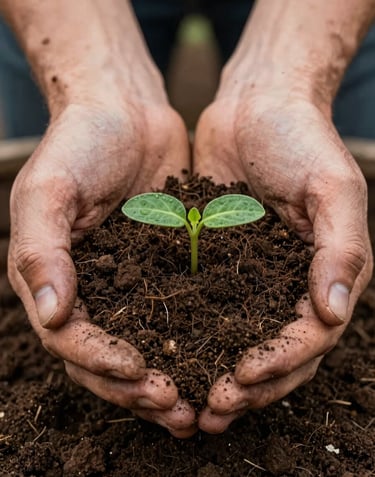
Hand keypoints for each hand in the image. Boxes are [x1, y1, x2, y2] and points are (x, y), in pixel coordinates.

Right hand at [8, 99, 195, 436]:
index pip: (72, 340)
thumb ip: (42, 251)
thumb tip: (50, 315)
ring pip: (148, 346)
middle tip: (176, 409)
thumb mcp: (48, 189)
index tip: (138, 372)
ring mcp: (132, 281)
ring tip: (198, 407)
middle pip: (109, 358)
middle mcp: (94, 289)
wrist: (126, 111)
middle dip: (138, 388)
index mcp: (58, 279)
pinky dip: (198, 341)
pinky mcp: (168, 267)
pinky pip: (182, 313)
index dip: (101, 363)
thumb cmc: (79, 142)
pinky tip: (223, 359)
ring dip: (171, 379)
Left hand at [193, 91, 372, 432]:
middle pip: (274, 354)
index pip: (310, 338)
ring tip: (187, 404)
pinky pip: (205, 308)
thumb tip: (335, 311)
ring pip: (237, 341)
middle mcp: (289, 284)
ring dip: (216, 375)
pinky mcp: (216, 262)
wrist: (255, 105)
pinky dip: (191, 337)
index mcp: (325, 274)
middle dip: (247, 387)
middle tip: (210, 411)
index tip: (243, 377)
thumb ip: (343, 248)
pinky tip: (165, 356)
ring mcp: (251, 276)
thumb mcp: (333, 186)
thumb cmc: (301, 138)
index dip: (280, 364)